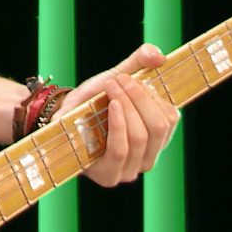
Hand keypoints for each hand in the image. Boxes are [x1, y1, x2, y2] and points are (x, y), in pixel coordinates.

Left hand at [54, 43, 179, 186]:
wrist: (61, 115)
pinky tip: (111, 107)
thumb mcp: (117, 78)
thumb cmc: (92, 101)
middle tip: (118, 80)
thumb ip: (139, 63)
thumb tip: (159, 55)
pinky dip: (118, 125)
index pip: (170, 118)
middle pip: (158, 127)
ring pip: (140, 137)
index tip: (132, 77)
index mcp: (155, 137)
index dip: (154, 94)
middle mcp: (148, 157)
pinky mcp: (108, 176)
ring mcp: (129, 170)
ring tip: (110, 88)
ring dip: (126, 106)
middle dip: (138, 97)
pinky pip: (120, 150)